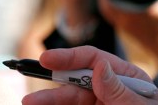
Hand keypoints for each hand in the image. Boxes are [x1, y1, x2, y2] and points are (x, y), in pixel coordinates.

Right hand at [23, 46, 157, 104]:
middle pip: (75, 83)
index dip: (68, 57)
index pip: (94, 60)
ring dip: (49, 103)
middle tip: (31, 98)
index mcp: (126, 77)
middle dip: (52, 88)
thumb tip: (100, 66)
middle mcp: (110, 89)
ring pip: (68, 102)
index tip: (46, 59)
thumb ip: (120, 90)